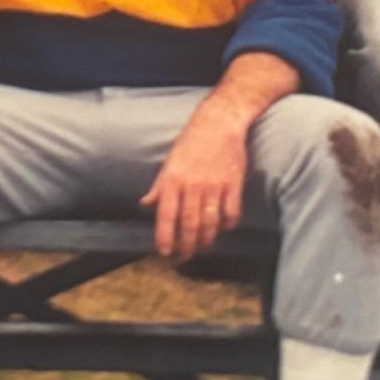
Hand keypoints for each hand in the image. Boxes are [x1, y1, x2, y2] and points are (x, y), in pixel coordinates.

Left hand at [140, 103, 248, 260]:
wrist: (219, 122)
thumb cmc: (191, 141)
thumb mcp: (169, 162)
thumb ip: (159, 186)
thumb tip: (145, 204)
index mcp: (173, 179)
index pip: (167, 215)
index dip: (165, 237)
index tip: (164, 253)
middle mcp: (193, 185)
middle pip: (190, 224)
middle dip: (187, 246)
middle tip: (185, 257)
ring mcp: (214, 186)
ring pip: (210, 223)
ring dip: (206, 240)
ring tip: (202, 248)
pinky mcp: (234, 184)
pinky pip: (231, 213)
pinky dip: (227, 225)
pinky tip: (223, 229)